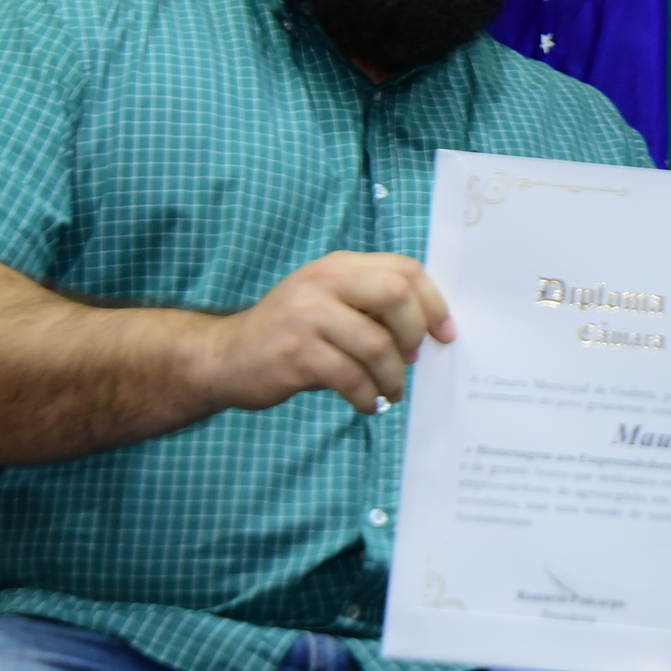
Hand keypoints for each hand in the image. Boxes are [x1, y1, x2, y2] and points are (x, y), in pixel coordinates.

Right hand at [193, 251, 454, 414]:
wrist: (226, 355)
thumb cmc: (291, 331)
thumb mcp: (328, 301)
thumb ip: (370, 302)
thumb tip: (431, 329)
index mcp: (338, 266)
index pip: (404, 268)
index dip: (433, 302)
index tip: (444, 334)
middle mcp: (323, 282)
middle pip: (396, 296)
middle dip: (414, 334)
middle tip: (412, 360)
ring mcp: (307, 316)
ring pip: (377, 345)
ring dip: (392, 376)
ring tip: (390, 391)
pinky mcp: (296, 353)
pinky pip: (351, 378)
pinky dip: (367, 396)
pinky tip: (367, 404)